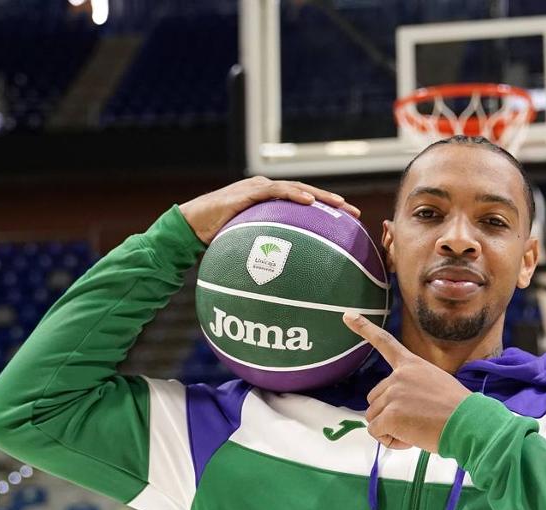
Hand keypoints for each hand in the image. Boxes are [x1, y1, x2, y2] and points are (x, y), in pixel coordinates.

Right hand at [178, 176, 361, 243]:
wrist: (191, 227)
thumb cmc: (218, 241)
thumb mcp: (249, 252)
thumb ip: (268, 259)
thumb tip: (288, 284)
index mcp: (271, 204)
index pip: (304, 205)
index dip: (328, 212)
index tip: (349, 223)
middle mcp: (268, 192)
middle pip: (307, 195)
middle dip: (332, 203)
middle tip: (354, 214)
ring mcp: (258, 188)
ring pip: (296, 189)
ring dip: (319, 196)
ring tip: (339, 204)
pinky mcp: (248, 191)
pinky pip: (275, 191)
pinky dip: (293, 194)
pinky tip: (308, 202)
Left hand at [342, 312, 472, 452]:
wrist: (469, 423)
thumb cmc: (459, 411)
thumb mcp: (436, 386)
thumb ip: (413, 390)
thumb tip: (398, 410)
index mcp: (412, 365)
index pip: (386, 343)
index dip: (364, 329)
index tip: (347, 316)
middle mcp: (399, 376)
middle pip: (375, 399)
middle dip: (388, 414)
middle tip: (417, 422)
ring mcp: (393, 394)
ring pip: (373, 417)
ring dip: (390, 429)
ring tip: (418, 429)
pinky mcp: (390, 414)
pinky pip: (376, 432)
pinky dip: (390, 440)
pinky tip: (411, 438)